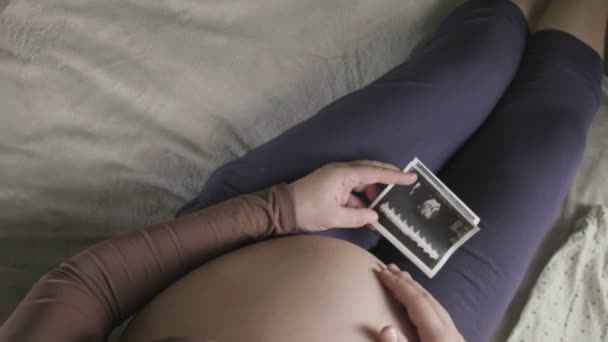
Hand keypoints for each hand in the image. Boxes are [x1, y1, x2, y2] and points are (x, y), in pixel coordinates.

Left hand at [289, 160, 415, 231]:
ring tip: (386, 210)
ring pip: (362, 183)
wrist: (281, 210)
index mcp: (343, 174)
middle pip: (370, 172)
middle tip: (405, 185)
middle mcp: (341, 172)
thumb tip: (374, 216)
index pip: (374, 172)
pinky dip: (362, 202)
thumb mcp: (334, 216)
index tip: (411, 177)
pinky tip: (369, 216)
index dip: (394, 175)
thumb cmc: (306, 210)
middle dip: (387, 179)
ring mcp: (336, 179)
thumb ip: (357, 216)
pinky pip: (353, 192)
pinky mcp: (332, 188)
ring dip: (373, 196)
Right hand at [376, 264, 464, 341]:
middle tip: (390, 267)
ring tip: (402, 279)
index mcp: (439, 333)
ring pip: (435, 304)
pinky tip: (420, 304)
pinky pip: (438, 313)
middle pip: (427, 298)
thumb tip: (385, 328)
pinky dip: (424, 302)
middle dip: (407, 281)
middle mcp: (449, 328)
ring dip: (416, 289)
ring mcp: (455, 334)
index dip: (398, 285)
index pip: (416, 301)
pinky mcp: (454, 340)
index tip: (382, 272)